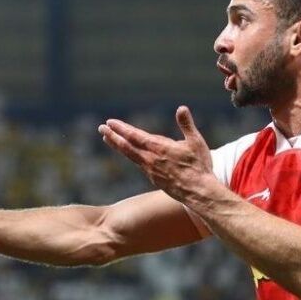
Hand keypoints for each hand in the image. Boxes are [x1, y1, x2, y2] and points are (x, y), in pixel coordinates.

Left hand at [98, 106, 213, 203]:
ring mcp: (150, 170)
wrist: (199, 193)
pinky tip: (128, 152)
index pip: (135, 136)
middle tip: (101, 128)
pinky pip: (138, 164)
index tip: (110, 122)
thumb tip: (181, 108)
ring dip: (117, 145)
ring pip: (130, 155)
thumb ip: (187, 125)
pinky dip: (129, 155)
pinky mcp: (153, 178)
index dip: (121, 128)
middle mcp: (151, 159)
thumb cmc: (199, 167)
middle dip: (113, 136)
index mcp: (159, 148)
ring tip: (107, 138)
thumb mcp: (196, 142)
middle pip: (126, 145)